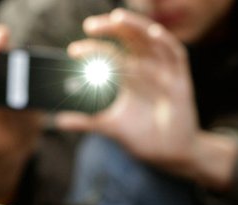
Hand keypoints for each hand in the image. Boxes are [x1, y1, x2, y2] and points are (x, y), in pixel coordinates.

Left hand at [56, 9, 235, 189]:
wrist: (167, 153)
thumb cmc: (141, 136)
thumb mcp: (110, 127)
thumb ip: (86, 121)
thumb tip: (57, 120)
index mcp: (128, 75)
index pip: (110, 53)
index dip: (93, 48)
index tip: (73, 51)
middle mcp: (145, 67)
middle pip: (128, 37)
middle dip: (110, 28)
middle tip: (89, 26)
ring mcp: (163, 71)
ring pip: (150, 39)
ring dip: (135, 26)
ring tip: (117, 18)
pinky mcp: (180, 80)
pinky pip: (175, 54)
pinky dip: (164, 42)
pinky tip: (152, 33)